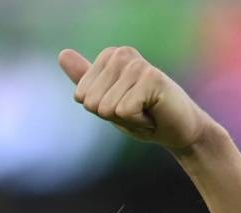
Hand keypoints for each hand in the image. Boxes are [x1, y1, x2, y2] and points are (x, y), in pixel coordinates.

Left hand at [59, 46, 213, 152]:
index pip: (82, 96)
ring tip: (145, 111)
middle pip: (92, 102)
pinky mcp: (152, 78)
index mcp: (109, 56)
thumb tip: (62, 54)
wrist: (178, 130)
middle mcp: (121, 54)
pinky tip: (153, 113)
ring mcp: (137, 64)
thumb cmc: (143, 116)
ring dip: (127, 119)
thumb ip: (85, 79)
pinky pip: (124, 111)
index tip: (125, 106)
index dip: (104, 111)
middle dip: (114, 116)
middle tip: (137, 111)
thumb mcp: (108, 100)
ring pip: (107, 108)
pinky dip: (138, 122)